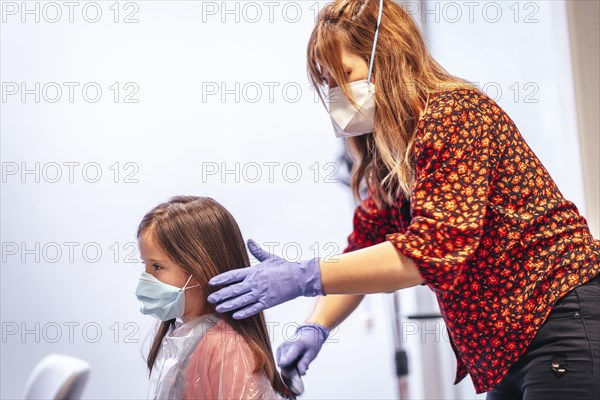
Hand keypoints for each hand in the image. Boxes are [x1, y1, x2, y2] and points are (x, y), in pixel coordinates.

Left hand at [207, 239, 323, 318]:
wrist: (299, 277)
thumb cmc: (285, 267)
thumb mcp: (270, 257)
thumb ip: (257, 251)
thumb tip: (250, 241)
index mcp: (254, 271)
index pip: (233, 275)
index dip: (221, 279)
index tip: (211, 283)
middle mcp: (255, 282)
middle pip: (233, 289)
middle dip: (221, 295)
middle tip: (210, 299)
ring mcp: (261, 293)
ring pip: (241, 300)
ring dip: (228, 305)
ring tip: (218, 308)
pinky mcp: (268, 302)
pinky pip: (253, 308)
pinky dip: (244, 312)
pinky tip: (235, 315)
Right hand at [277, 323, 329, 375]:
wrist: (308, 333)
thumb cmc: (311, 343)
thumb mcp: (312, 353)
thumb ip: (304, 363)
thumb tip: (300, 373)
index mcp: (295, 345)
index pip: (286, 360)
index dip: (288, 371)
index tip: (295, 374)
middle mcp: (285, 345)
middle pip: (283, 365)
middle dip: (291, 371)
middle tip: (301, 369)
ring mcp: (281, 347)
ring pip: (281, 365)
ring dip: (290, 368)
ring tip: (299, 363)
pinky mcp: (279, 350)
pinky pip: (281, 362)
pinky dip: (287, 364)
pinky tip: (294, 361)